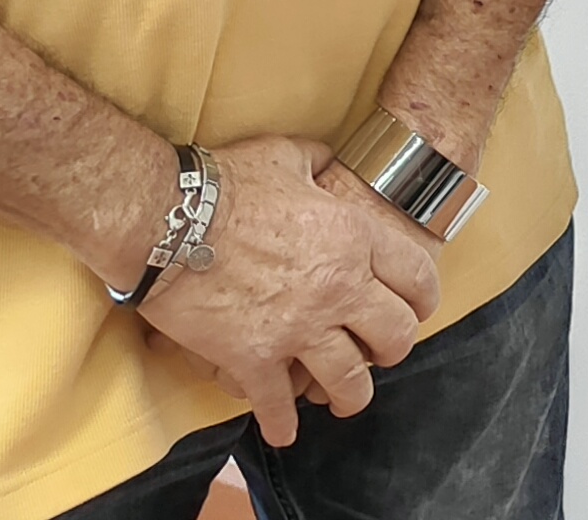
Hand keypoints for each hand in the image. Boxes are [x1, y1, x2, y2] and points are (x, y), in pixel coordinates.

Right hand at [137, 136, 441, 447]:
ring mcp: (298, 329)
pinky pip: (278, 405)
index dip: (423, 299)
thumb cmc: (226, 183)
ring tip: (343, 400)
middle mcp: (339, 288)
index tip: (417, 309)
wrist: (164, 219)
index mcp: (354, 237)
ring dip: (350, 395)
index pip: (417, 278)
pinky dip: (282, 423)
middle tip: (380, 352)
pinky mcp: (253, 359)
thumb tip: (331, 167)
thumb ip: (322, 164)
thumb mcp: (290, 156)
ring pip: (349, 382)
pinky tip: (285, 431)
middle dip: (392, 348)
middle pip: (394, 336)